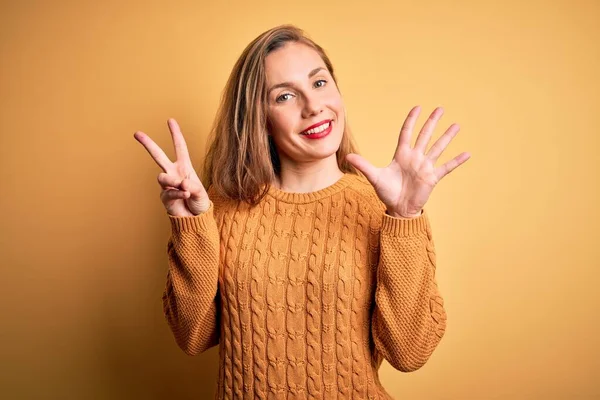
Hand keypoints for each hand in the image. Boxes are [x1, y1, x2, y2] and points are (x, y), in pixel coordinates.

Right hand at [134, 118, 209, 216]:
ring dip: (172, 181)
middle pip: (158, 156)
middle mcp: (174, 173)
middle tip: (137, 133)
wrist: (194, 220)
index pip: (180, 147)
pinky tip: (185, 194)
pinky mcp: (164, 197)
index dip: (175, 134)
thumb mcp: (201, 193)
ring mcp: (167, 185)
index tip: (170, 120)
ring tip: (184, 189)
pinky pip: (168, 192)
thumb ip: (193, 186)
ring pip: (162, 176)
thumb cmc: (199, 204)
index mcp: (184, 167)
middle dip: (148, 144)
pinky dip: (177, 193)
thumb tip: (181, 182)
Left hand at [346, 106, 469, 217]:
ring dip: (447, 137)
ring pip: (438, 147)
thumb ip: (364, 165)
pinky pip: (446, 167)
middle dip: (432, 122)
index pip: (407, 133)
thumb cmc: (387, 193)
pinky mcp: (432, 177)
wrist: (398, 209)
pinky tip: (467, 153)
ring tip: (456, 125)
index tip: (418, 108)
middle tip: (440, 109)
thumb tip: (348, 156)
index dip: (412, 121)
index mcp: (401, 155)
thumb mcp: (375, 177)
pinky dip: (456, 161)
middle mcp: (415, 158)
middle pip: (425, 135)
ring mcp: (425, 166)